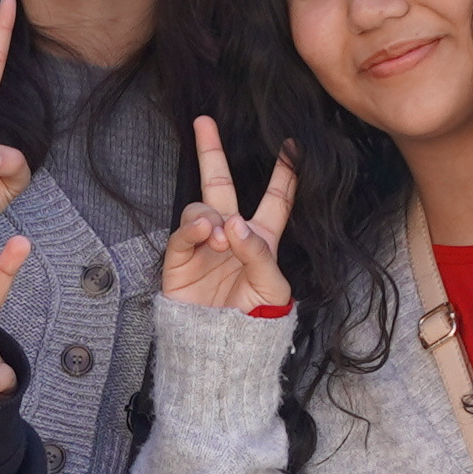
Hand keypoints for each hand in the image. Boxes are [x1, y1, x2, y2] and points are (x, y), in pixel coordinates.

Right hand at [163, 117, 295, 315]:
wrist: (220, 352)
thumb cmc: (253, 321)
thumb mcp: (271, 287)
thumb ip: (257, 252)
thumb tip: (233, 224)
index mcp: (262, 240)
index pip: (275, 200)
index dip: (284, 174)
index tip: (292, 144)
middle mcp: (230, 235)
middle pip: (222, 185)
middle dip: (212, 153)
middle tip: (204, 122)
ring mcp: (203, 245)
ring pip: (203, 207)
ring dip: (212, 214)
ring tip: (221, 238)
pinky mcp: (180, 259)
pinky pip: (184, 232)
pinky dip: (193, 227)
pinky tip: (205, 231)